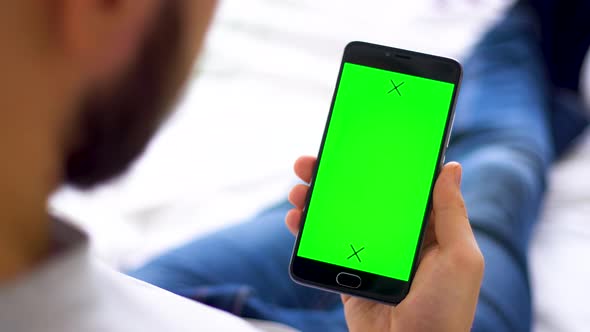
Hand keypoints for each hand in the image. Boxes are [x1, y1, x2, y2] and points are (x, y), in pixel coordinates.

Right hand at [286, 156, 483, 331]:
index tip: (358, 140)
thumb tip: (451, 166)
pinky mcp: (347, 271)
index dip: (377, 162)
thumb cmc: (445, 310)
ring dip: (315, 198)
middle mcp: (394, 235)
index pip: (397, 185)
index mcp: (424, 228)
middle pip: (360, 195)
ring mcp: (368, 252)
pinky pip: (324, 243)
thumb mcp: (459, 258)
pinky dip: (306, 228)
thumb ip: (451, 214)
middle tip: (313, 160)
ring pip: (338, 215)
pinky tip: (295, 218)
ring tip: (299, 188)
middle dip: (335, 176)